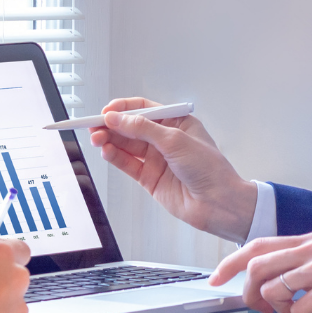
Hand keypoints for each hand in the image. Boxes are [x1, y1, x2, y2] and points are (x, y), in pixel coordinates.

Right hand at [90, 96, 256, 241]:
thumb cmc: (210, 168)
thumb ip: (143, 129)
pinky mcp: (150, 178)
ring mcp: (157, 159)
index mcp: (176, 122)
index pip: (144, 109)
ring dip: (110, 140)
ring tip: (96, 138)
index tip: (106, 111)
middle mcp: (165, 139)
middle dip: (112, 125)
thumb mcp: (176, 140)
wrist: (218, 204)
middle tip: (93, 125)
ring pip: (127, 145)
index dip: (123, 109)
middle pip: (131, 127)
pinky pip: (128, 164)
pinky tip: (106, 151)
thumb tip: (118, 118)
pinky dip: (115, 157)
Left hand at [209, 233, 311, 312]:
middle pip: (257, 266)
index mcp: (309, 240)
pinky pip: (302, 308)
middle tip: (261, 311)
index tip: (214, 279)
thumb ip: (305, 267)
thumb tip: (278, 287)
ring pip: (274, 289)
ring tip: (306, 311)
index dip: (230, 263)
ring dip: (282, 308)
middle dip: (249, 293)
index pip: (257, 246)